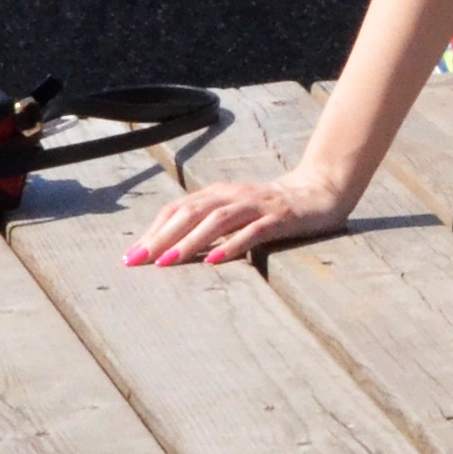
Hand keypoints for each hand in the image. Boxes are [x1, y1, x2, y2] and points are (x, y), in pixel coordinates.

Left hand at [121, 165, 352, 265]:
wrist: (322, 191)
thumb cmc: (272, 208)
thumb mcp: (235, 213)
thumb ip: (207, 224)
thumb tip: (166, 250)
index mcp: (220, 193)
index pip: (178, 208)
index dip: (152, 231)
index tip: (130, 257)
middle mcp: (235, 195)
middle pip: (192, 212)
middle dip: (161, 237)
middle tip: (137, 262)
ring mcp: (258, 205)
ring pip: (218, 220)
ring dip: (189, 241)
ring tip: (167, 262)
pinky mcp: (281, 217)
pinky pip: (253, 231)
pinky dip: (231, 244)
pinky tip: (214, 260)